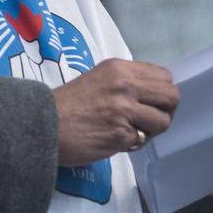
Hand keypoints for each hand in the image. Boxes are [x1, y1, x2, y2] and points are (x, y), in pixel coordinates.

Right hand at [51, 58, 178, 166]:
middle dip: (165, 111)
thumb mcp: (97, 78)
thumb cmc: (66, 104)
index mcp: (119, 68)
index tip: (151, 102)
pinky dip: (133, 143)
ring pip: (163, 121)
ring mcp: (123, 110)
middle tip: (150, 120)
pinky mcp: (120, 134)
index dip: (162, 92)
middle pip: (171, 96)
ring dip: (152, 130)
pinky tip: (117, 140)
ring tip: (133, 132)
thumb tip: (153, 94)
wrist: (41, 125)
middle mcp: (124, 85)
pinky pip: (143, 140)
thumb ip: (125, 81)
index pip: (164, 76)